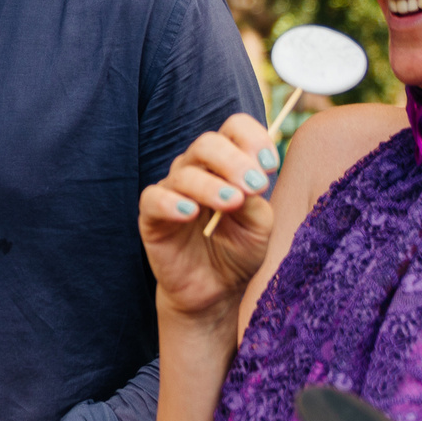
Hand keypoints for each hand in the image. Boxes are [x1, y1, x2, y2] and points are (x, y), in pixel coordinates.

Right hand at [140, 113, 282, 321]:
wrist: (215, 291)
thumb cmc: (238, 251)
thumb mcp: (259, 225)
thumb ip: (255, 201)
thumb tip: (247, 182)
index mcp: (226, 163)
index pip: (234, 129)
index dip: (252, 138)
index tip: (270, 164)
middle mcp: (197, 170)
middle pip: (208, 143)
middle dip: (234, 161)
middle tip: (255, 185)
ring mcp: (172, 190)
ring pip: (184, 172)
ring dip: (210, 185)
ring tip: (231, 203)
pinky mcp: (151, 216)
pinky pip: (154, 199)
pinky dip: (171, 203)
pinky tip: (190, 214)